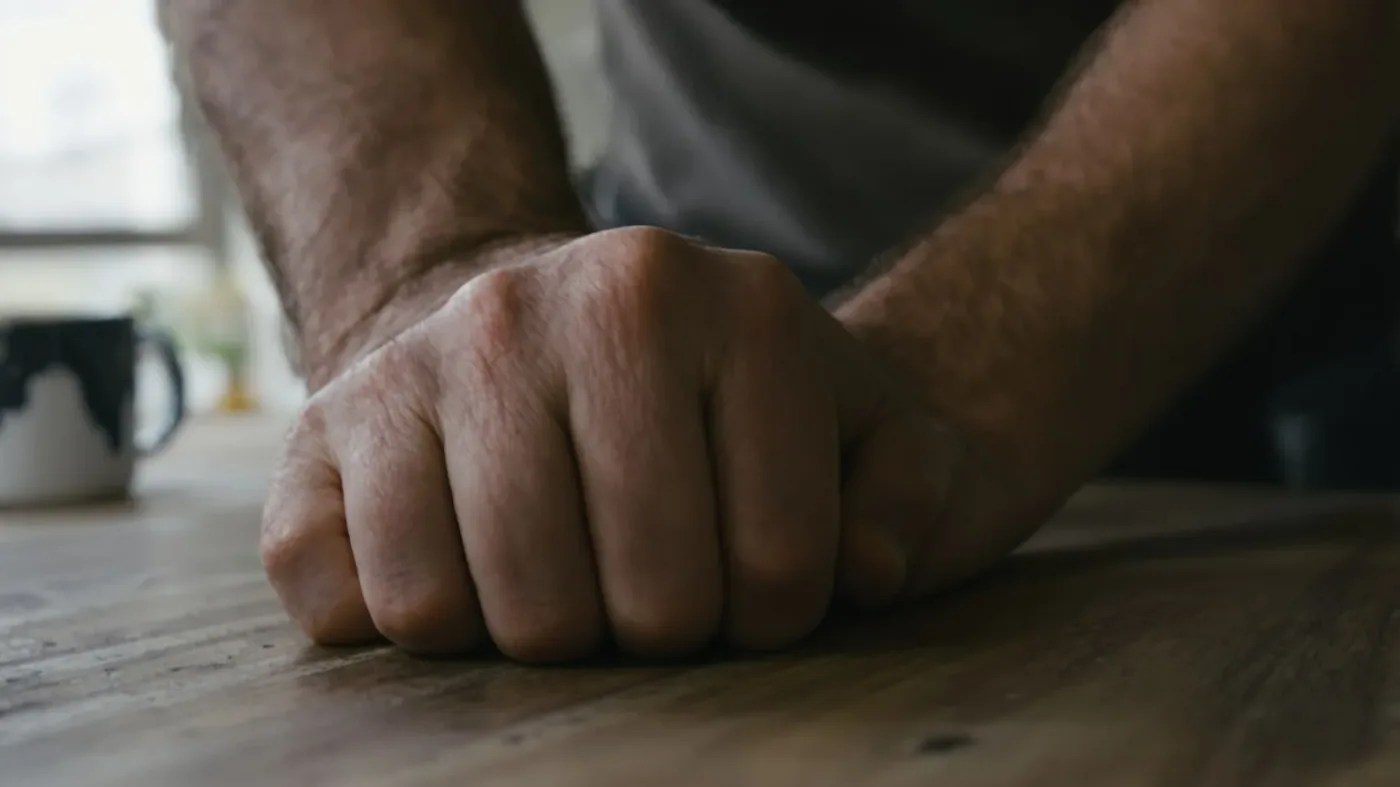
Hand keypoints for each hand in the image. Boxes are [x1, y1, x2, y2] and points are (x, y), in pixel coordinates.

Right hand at [260, 227, 959, 660]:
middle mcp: (555, 307)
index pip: (778, 567)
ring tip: (573, 581)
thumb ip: (907, 484)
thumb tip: (867, 568)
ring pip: (499, 616)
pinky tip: (465, 571)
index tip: (752, 584)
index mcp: (719, 304)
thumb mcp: (853, 417)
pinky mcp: (326, 422)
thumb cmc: (718, 397)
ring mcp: (428, 359)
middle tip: (655, 588)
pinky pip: (347, 600)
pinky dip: (413, 625)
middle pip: (644, 603)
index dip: (775, 616)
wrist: (548, 324)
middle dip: (664, 631)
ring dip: (548, 637)